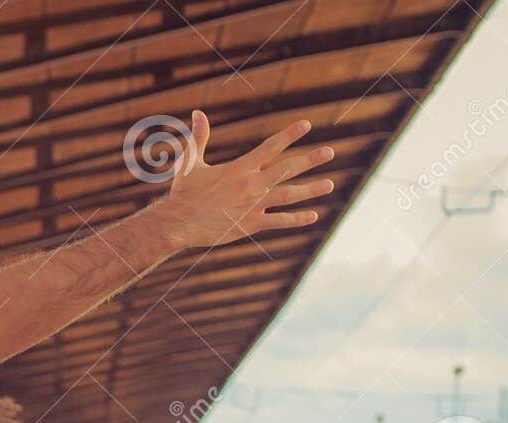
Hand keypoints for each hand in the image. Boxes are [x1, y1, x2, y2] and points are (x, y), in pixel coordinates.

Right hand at [161, 110, 333, 248]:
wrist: (178, 224)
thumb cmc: (183, 193)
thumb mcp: (191, 162)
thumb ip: (200, 137)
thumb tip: (198, 112)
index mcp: (239, 168)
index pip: (270, 147)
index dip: (290, 134)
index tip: (307, 125)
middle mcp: (251, 185)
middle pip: (287, 169)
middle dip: (310, 160)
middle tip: (330, 152)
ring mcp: (253, 206)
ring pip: (289, 195)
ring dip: (311, 190)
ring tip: (329, 184)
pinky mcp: (251, 225)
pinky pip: (279, 221)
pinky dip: (297, 219)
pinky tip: (312, 215)